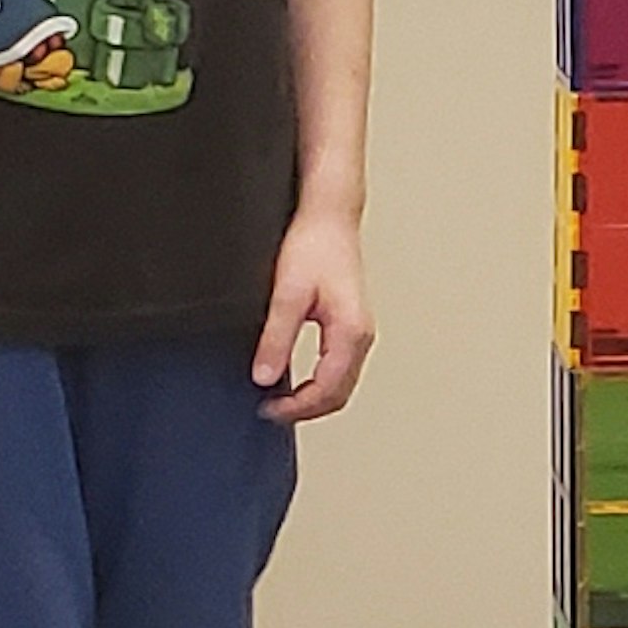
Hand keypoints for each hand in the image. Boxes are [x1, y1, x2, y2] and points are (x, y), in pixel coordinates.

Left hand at [254, 209, 373, 424]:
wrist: (330, 216)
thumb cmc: (314, 246)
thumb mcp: (287, 294)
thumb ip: (277, 338)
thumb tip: (265, 376)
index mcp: (351, 332)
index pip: (326, 390)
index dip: (296, 407)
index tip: (268, 409)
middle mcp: (361, 336)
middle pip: (339, 394)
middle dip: (305, 409)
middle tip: (270, 411)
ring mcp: (359, 332)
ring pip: (341, 384)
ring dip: (312, 398)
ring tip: (280, 401)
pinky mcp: (350, 325)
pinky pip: (339, 368)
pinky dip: (318, 383)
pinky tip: (295, 380)